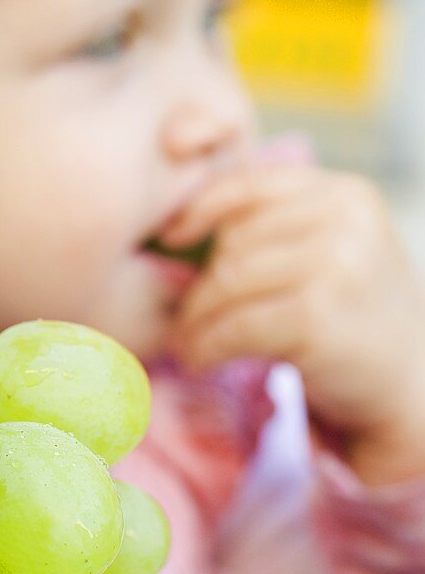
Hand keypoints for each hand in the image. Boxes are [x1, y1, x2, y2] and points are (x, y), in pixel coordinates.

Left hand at [164, 166, 424, 483]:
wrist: (413, 388)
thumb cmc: (359, 323)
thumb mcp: (336, 254)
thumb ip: (282, 229)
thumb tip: (185, 224)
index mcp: (347, 195)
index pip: (253, 185)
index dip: (202, 207)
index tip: (172, 237)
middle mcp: (345, 221)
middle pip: (232, 242)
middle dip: (201, 286)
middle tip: (185, 321)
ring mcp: (334, 266)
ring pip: (227, 283)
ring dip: (195, 321)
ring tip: (187, 344)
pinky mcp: (316, 317)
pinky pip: (233, 327)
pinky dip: (205, 347)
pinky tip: (200, 361)